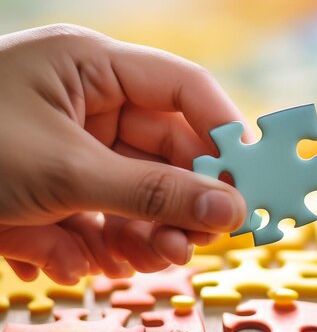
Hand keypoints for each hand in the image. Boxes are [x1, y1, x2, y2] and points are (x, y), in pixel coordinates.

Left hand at [0, 25, 246, 283]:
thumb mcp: (67, 172)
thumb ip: (154, 192)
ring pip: (137, 189)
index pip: (185, 88)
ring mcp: (71, 148)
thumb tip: (232, 209)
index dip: (224, 130)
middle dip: (183, 199)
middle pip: (166, 149)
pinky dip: (95, 244)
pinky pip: (98, 213)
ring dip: (144, 230)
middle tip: (200, 243)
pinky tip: (74, 263)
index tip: (249, 178)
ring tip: (146, 263)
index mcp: (93, 67)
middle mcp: (89, 103)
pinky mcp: (52, 189)